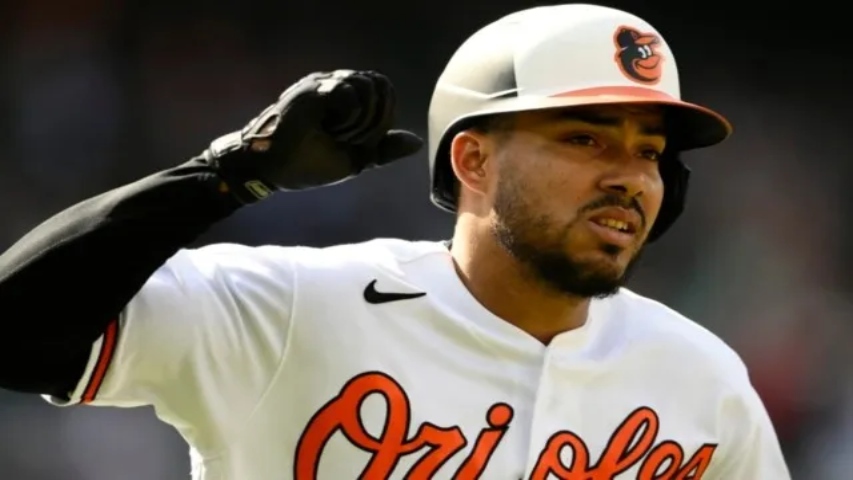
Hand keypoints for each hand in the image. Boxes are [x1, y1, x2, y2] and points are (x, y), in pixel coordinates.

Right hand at [204, 70, 423, 203]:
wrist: (271, 170)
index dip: (383, 119)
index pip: (385, 92)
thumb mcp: (356, 159)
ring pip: (368, 86)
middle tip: (352, 140)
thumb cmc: (308, 164)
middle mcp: (336, 84)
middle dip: (377, 120)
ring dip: (361, 121)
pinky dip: (347, 118)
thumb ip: (384, 149)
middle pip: (382, 86)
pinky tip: (328, 130)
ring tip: (338, 135)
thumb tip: (417, 142)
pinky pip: (349, 92)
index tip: (361, 142)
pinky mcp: (312, 89)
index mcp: (347, 98)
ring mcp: (323, 84)